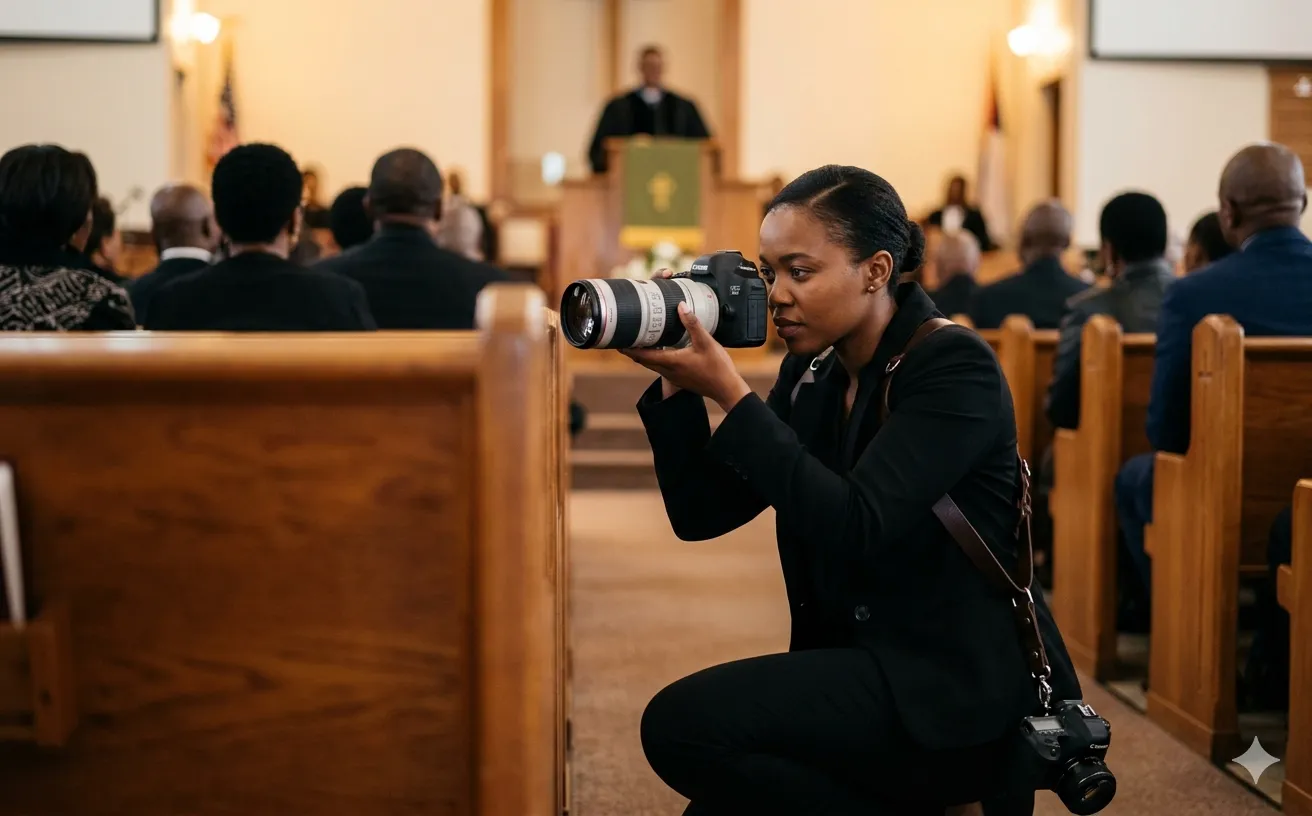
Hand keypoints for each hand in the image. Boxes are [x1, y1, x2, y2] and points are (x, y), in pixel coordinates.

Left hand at [622, 301, 752, 411]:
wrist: (726, 389)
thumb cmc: (717, 368)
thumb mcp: (706, 342)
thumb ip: (692, 323)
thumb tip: (680, 306)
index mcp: (670, 362)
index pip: (640, 355)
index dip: (627, 347)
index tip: (617, 339)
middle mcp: (667, 370)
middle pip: (641, 359)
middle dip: (631, 348)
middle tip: (625, 334)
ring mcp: (672, 375)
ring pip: (650, 363)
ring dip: (642, 352)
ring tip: (638, 338)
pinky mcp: (678, 377)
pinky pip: (660, 365)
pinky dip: (654, 356)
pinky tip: (660, 347)